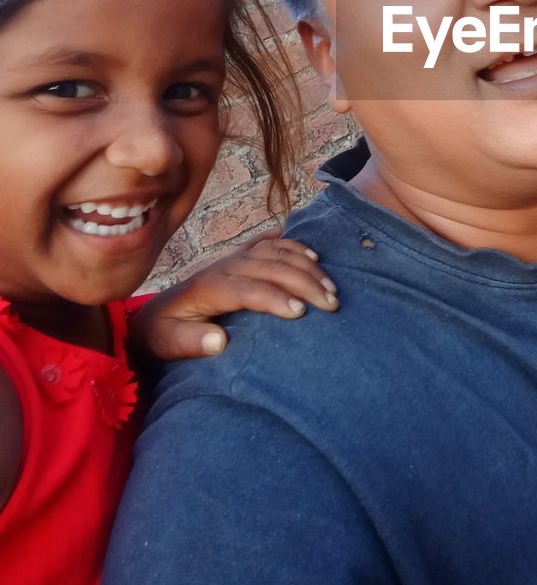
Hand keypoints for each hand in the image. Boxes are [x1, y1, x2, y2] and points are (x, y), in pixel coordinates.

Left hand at [130, 230, 337, 361]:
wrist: (157, 310)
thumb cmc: (166, 331)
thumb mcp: (167, 342)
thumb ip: (190, 343)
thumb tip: (219, 342)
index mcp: (207, 287)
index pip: (246, 288)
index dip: (273, 298)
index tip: (300, 312)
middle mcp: (225, 265)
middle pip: (270, 266)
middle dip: (303, 282)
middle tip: (330, 304)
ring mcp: (236, 256)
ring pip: (277, 252)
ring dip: (307, 267)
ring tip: (331, 289)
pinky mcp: (243, 254)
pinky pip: (273, 241)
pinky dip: (296, 246)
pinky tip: (316, 256)